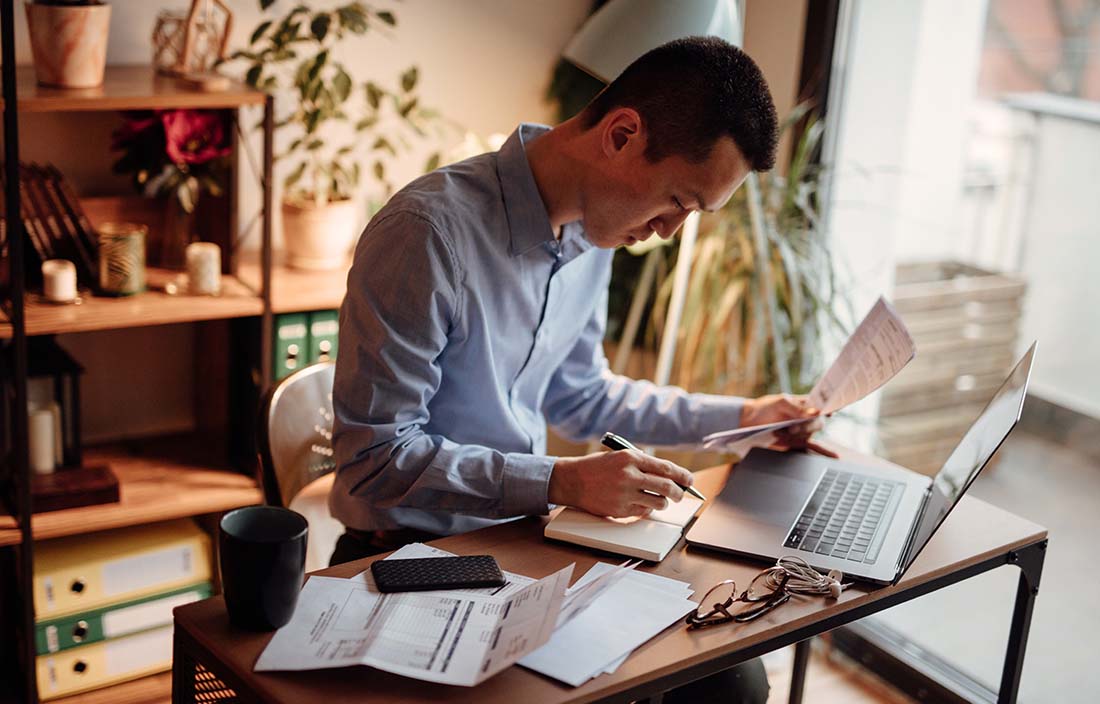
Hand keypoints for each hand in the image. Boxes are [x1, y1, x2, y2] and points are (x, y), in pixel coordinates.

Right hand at [548, 450, 693, 518]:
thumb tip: (669, 475)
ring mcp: (624, 494)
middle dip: (678, 493)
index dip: (682, 476)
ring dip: (663, 503)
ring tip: (659, 500)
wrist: (572, 480)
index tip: (689, 480)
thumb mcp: (619, 456)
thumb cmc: (597, 467)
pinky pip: (643, 512)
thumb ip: (642, 463)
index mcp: (631, 458)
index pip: (667, 468)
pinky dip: (646, 510)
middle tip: (680, 494)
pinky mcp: (619, 510)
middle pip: (667, 487)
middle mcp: (629, 475)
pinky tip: (641, 504)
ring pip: (658, 503)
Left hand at [740, 394, 836, 457]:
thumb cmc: (763, 408)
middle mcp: (805, 417)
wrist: (747, 422)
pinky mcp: (797, 442)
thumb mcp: (779, 403)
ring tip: (779, 432)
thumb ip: (797, 408)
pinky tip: (835, 457)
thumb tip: (816, 412)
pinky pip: (812, 447)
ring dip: (795, 436)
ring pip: (810, 435)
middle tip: (790, 428)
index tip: (832, 412)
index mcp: (803, 404)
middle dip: (804, 427)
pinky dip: (823, 452)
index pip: (822, 405)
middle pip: (817, 423)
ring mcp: (802, 431)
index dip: (830, 407)